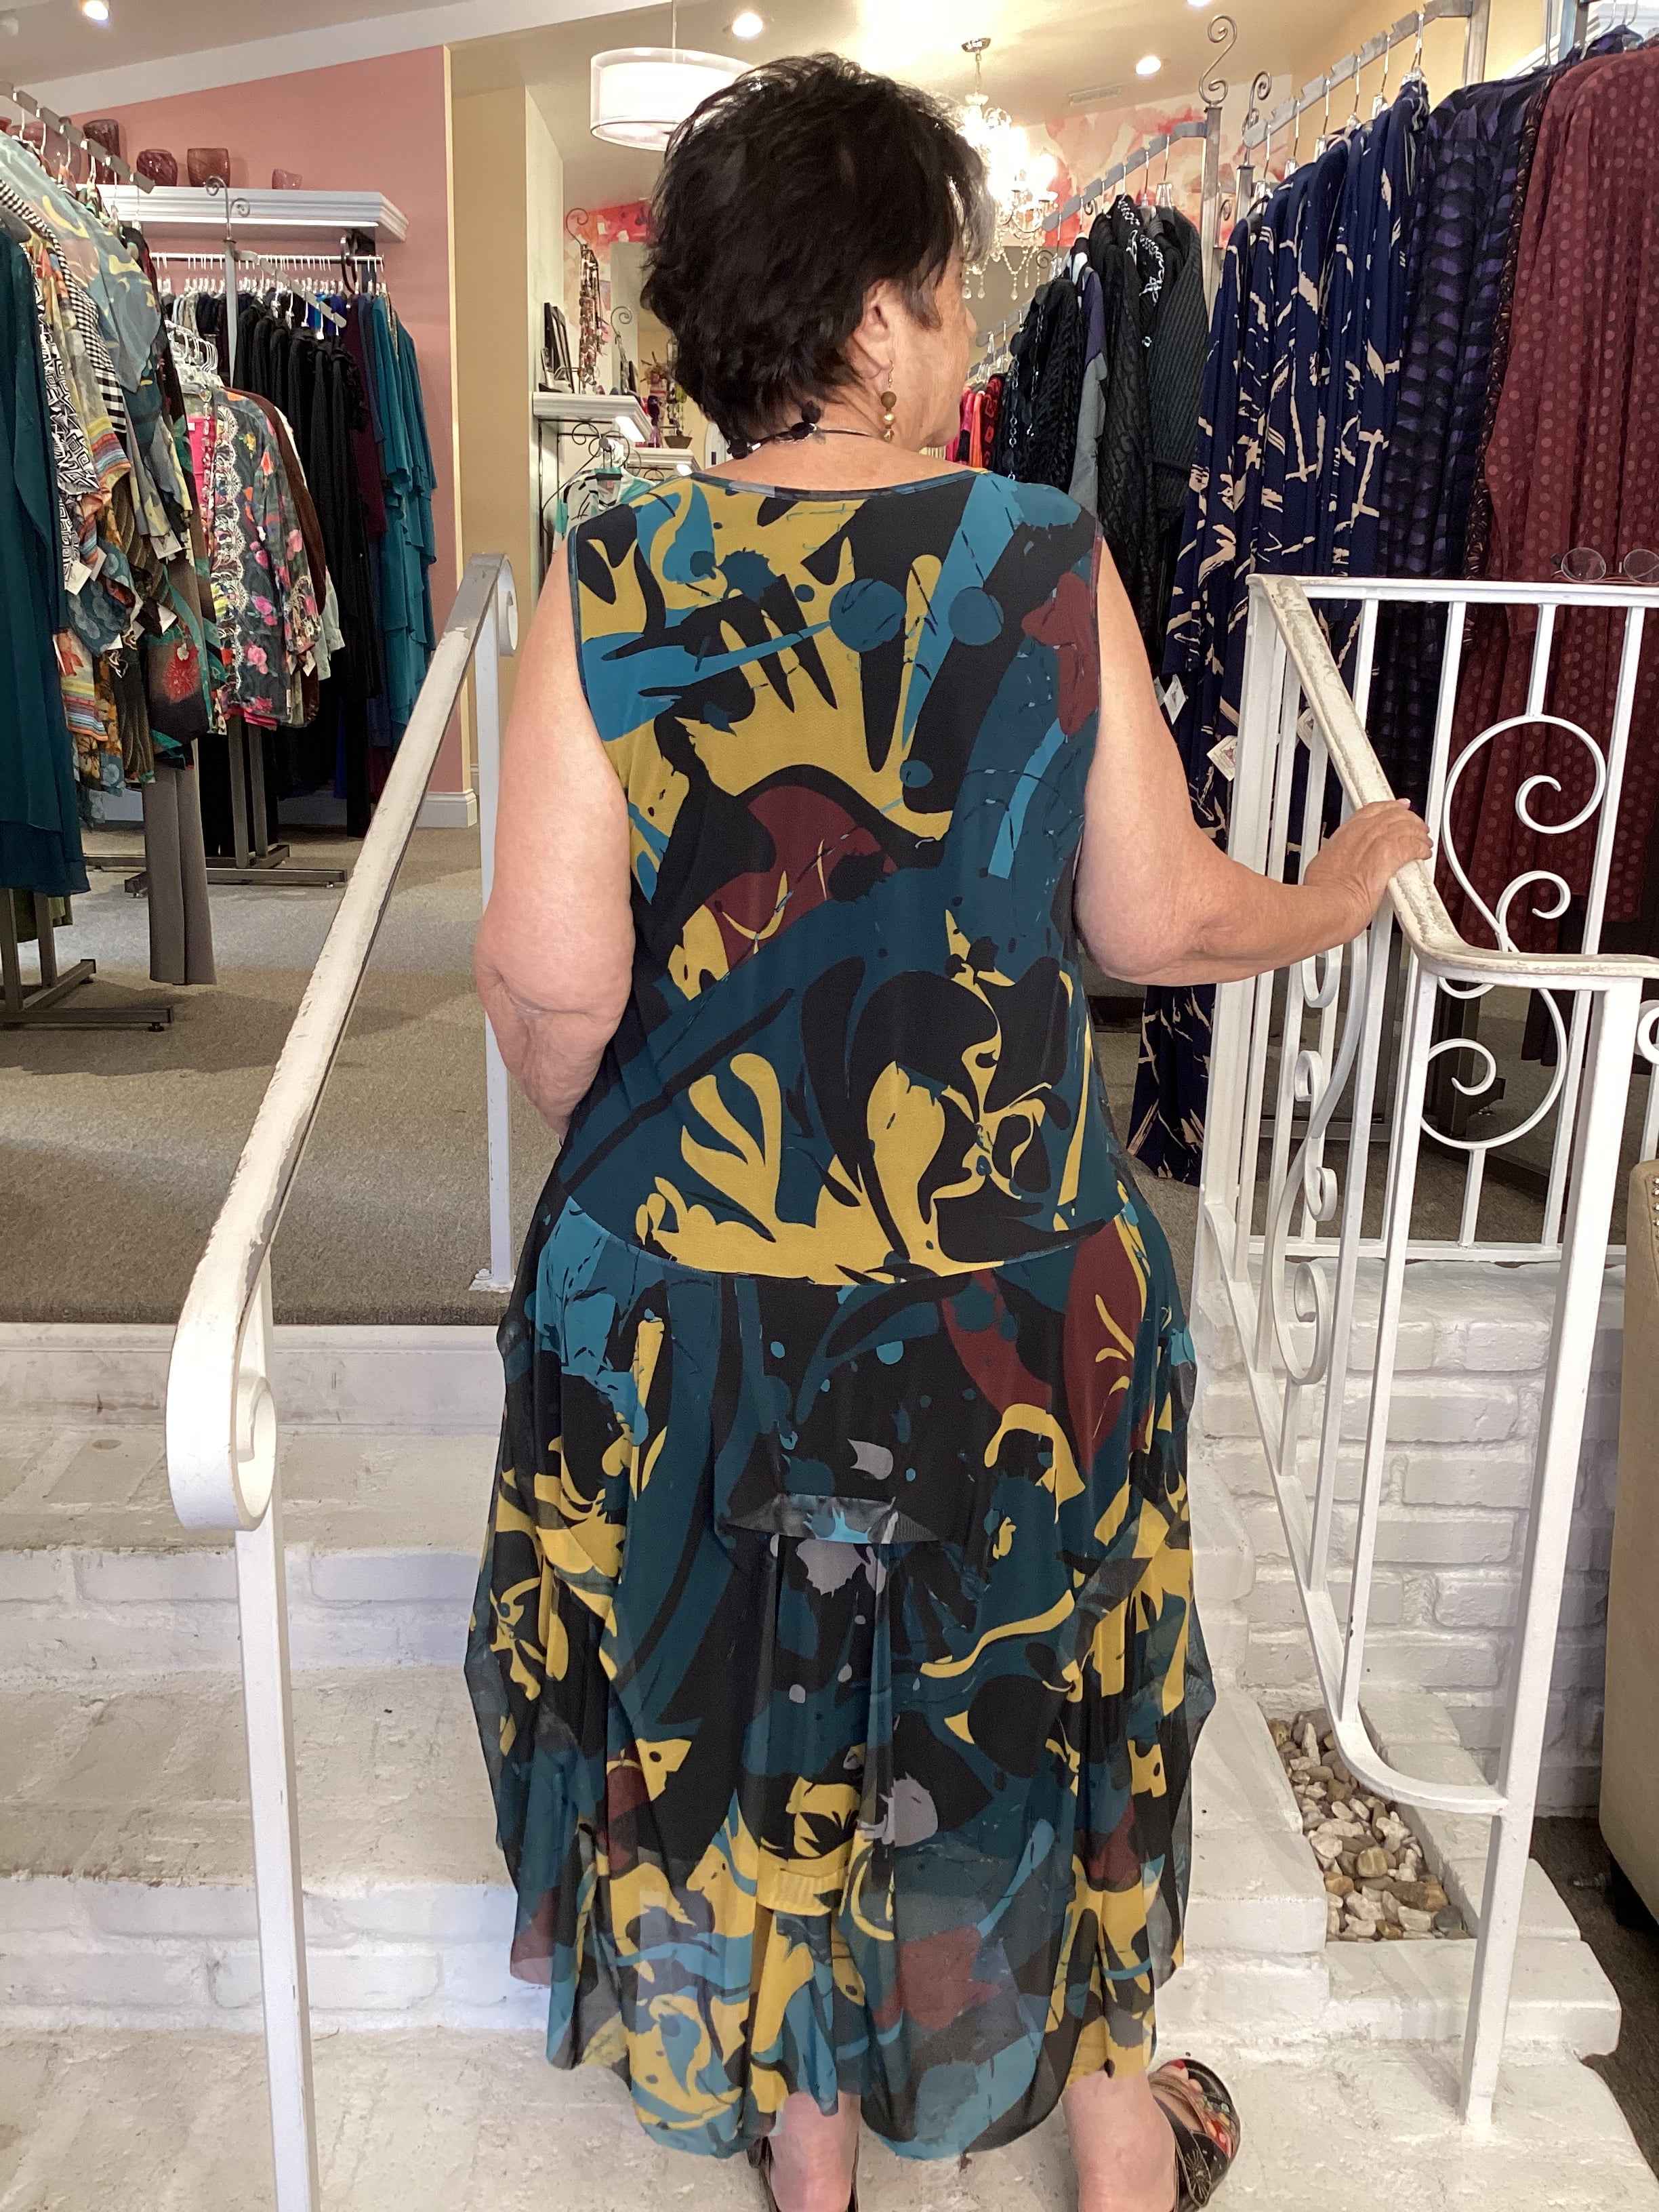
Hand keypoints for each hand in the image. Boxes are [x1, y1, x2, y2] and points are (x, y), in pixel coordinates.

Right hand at [1302, 799, 1432, 939]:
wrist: (1329, 905)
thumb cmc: (1322, 894)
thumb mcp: (1323, 867)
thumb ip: (1337, 861)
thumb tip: (1338, 868)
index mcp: (1344, 834)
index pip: (1370, 811)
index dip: (1388, 807)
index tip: (1397, 808)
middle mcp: (1361, 833)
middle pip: (1392, 815)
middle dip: (1409, 819)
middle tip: (1417, 825)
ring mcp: (1376, 842)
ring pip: (1406, 827)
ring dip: (1418, 833)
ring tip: (1424, 841)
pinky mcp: (1390, 855)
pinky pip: (1413, 844)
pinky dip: (1421, 848)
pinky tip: (1424, 853)